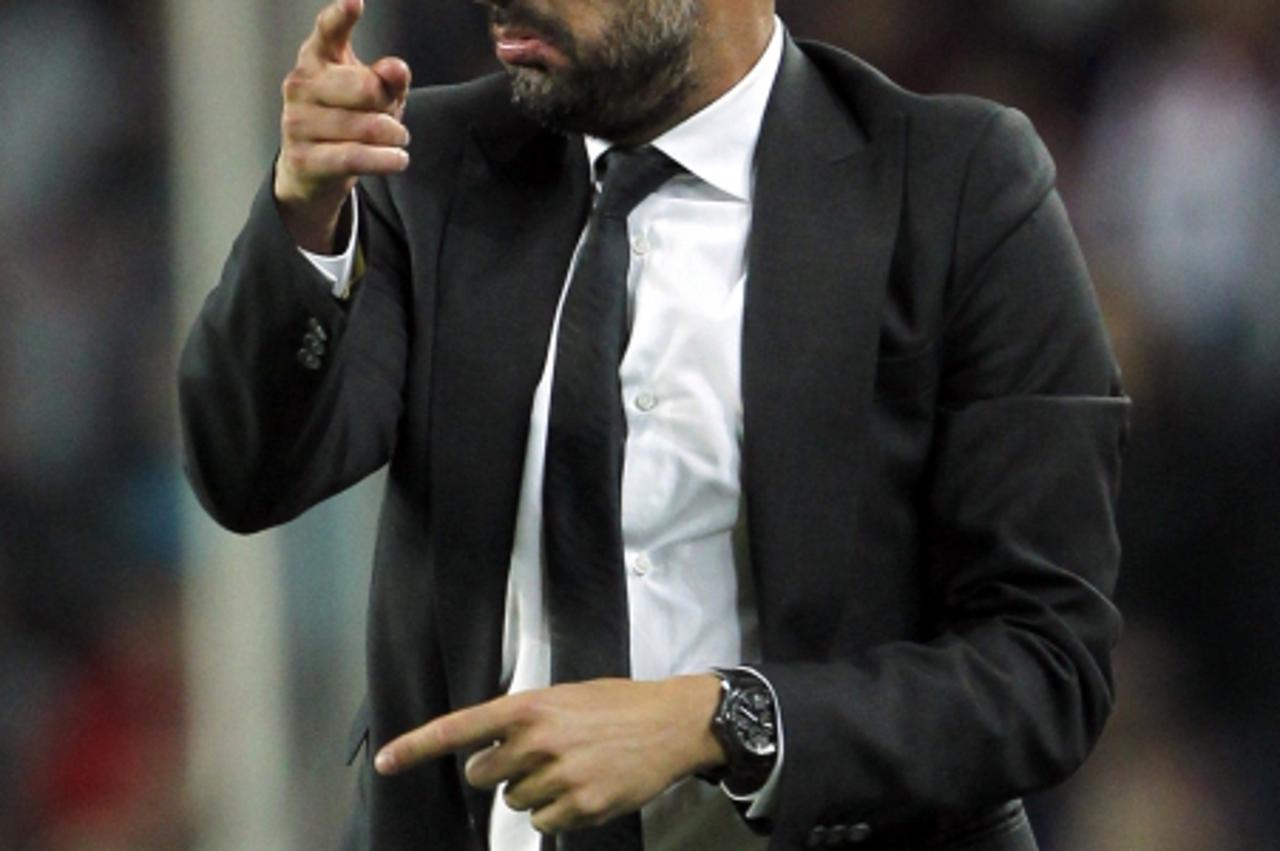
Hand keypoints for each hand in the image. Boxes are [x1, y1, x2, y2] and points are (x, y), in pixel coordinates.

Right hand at [274, 0, 411, 251]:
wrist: (312, 170)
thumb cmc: (347, 120)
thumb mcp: (376, 96)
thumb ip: (390, 79)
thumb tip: (395, 68)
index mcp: (317, 57)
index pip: (328, 32)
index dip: (340, 17)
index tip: (355, 2)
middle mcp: (300, 84)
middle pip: (363, 87)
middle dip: (387, 103)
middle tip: (395, 118)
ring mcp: (296, 121)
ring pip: (363, 126)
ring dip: (392, 136)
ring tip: (398, 140)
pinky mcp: (302, 158)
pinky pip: (353, 156)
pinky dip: (383, 159)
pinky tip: (399, 159)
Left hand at [375, 676, 726, 833]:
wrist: (672, 723)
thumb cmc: (618, 705)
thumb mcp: (565, 697)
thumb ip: (524, 721)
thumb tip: (489, 754)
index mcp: (529, 707)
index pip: (459, 728)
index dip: (417, 747)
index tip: (384, 762)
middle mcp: (537, 741)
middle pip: (482, 775)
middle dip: (499, 771)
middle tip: (536, 756)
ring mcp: (559, 776)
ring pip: (514, 801)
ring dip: (533, 791)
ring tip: (571, 767)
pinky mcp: (581, 806)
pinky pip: (544, 821)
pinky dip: (557, 811)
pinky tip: (585, 787)